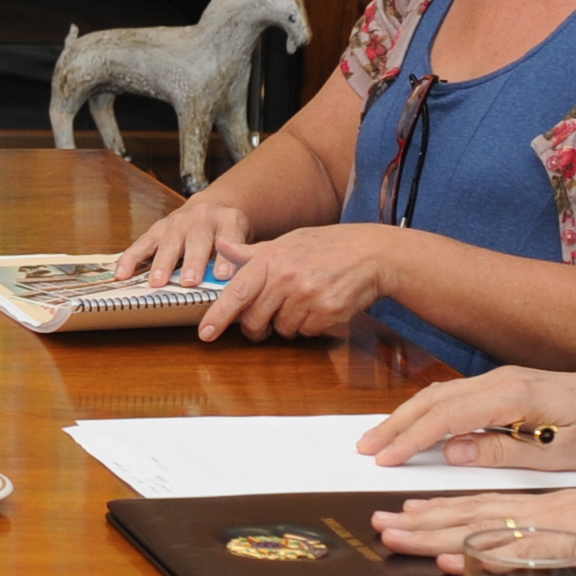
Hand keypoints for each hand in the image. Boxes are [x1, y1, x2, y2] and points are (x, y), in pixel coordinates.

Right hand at [112, 194, 250, 285]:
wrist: (213, 208)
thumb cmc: (229, 233)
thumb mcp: (244, 239)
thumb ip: (240, 258)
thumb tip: (236, 286)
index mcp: (229, 220)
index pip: (229, 237)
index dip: (225, 257)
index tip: (223, 276)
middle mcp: (202, 218)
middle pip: (197, 240)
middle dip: (192, 262)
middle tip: (190, 281)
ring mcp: (177, 222)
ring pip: (169, 242)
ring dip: (162, 263)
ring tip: (157, 282)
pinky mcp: (158, 228)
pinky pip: (142, 243)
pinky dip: (131, 258)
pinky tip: (122, 273)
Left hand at [193, 223, 417, 342]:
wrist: (371, 253)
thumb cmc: (325, 246)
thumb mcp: (286, 241)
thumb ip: (251, 252)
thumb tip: (220, 245)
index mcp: (270, 258)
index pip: (236, 293)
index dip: (218, 316)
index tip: (205, 334)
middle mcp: (286, 278)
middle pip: (254, 320)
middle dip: (256, 327)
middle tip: (264, 321)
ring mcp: (307, 296)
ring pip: (281, 329)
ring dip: (287, 324)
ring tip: (302, 301)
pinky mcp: (327, 312)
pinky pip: (306, 332)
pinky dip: (309, 325)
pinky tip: (319, 306)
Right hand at [363, 364, 575, 472]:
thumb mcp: (559, 452)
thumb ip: (503, 450)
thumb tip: (453, 450)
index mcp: (513, 395)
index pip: (447, 416)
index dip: (411, 438)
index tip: (385, 458)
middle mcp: (501, 380)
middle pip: (434, 399)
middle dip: (396, 423)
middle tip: (365, 448)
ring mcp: (502, 378)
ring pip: (441, 393)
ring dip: (407, 415)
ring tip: (380, 438)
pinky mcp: (506, 384)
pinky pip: (455, 394)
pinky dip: (428, 409)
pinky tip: (416, 424)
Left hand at [369, 470, 575, 573]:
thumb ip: (554, 540)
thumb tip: (522, 557)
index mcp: (545, 508)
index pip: (482, 506)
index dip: (440, 511)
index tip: (404, 514)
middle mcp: (542, 512)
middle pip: (471, 515)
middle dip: (422, 521)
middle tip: (379, 524)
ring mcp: (555, 527)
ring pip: (485, 529)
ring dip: (438, 535)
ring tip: (398, 536)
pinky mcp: (574, 546)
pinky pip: (524, 551)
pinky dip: (489, 556)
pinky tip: (460, 561)